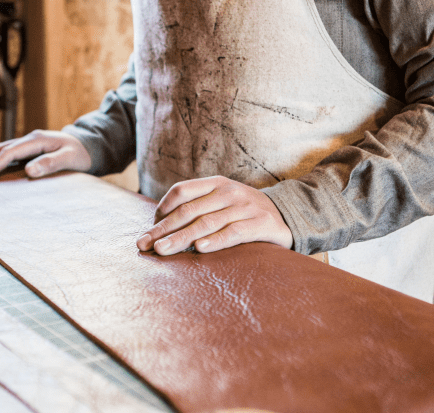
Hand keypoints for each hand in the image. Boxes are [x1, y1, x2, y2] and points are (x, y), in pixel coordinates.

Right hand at [0, 130, 91, 179]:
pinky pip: (6, 153)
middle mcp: (29, 138)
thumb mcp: (70, 158)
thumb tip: (28, 171)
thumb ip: (51, 163)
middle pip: (0, 148)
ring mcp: (27, 142)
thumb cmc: (80, 154)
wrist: (88, 145)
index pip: (11, 152)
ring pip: (0, 149)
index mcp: (37, 139)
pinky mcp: (28, 149)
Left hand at [136, 176, 292, 254]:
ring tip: (163, 250)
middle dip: (164, 229)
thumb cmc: (244, 212)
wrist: (288, 214)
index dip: (162, 209)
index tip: (150, 228)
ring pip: (207, 223)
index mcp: (216, 183)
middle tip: (144, 245)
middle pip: (189, 211)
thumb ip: (197, 207)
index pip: (182, 191)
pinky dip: (216, 241)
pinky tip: (200, 249)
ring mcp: (246, 206)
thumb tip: (161, 227)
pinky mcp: (261, 223)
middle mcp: (229, 192)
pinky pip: (234, 232)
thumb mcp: (221, 201)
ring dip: (181, 238)